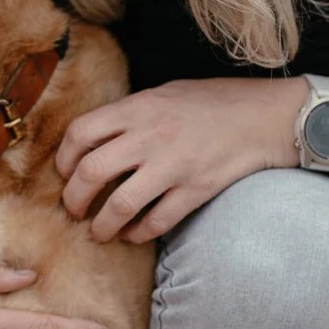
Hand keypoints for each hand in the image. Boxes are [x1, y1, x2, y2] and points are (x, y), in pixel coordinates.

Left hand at [56, 77, 308, 243]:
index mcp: (139, 107)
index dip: (63, 158)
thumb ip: (130, 114)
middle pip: (91, 172)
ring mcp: (174, 165)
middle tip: (74, 209)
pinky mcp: (196, 190)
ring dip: (102, 225)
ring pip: (119, 205)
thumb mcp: (165, 93)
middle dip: (73, 199)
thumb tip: (94, 139)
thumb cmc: (214, 102)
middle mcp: (151, 136)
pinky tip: (134, 234)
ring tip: (98, 232)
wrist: (265, 117)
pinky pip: (157, 221)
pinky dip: (139, 233)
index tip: (65, 173)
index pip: (81, 133)